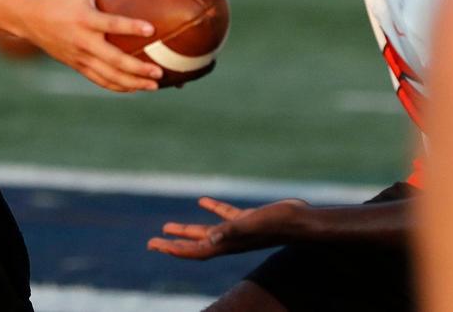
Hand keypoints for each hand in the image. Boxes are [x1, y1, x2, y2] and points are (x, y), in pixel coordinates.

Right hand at [20, 0, 162, 91]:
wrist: (30, 20)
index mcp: (85, 19)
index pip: (111, 24)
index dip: (131, 27)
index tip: (151, 30)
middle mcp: (82, 41)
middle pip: (113, 60)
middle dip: (137, 68)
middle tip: (159, 72)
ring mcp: (80, 57)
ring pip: (109, 76)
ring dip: (132, 83)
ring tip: (155, 86)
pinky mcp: (77, 66)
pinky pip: (100, 80)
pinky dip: (118, 86)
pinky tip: (136, 88)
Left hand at [147, 197, 307, 258]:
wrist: (300, 221)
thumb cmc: (276, 223)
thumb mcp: (250, 224)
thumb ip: (229, 231)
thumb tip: (209, 240)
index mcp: (227, 244)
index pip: (195, 251)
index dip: (174, 249)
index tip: (154, 246)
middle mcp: (229, 241)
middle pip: (195, 245)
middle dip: (173, 244)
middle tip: (151, 243)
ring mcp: (238, 231)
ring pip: (207, 232)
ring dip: (188, 230)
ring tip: (168, 227)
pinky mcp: (247, 220)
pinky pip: (224, 216)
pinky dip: (212, 209)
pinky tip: (203, 201)